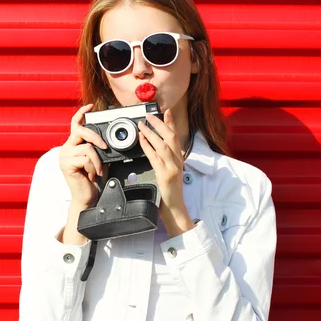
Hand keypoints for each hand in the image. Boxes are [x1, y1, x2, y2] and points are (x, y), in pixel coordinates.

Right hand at [59, 104, 108, 207]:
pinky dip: (94, 166)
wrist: (87, 197)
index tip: (89, 106)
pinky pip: (86, 158)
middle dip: (96, 137)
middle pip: (81, 131)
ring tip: (98, 170)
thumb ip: (99, 148)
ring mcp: (65, 156)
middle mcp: (66, 148)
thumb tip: (108, 140)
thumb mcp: (98, 160)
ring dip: (98, 160)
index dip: (81, 113)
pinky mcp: (67, 164)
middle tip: (105, 147)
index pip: (75, 124)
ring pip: (87, 147)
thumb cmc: (93, 180)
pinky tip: (93, 174)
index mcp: (73, 145)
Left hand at [137, 110, 193, 236]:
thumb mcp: (170, 171)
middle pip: (171, 137)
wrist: (174, 208)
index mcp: (179, 159)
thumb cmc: (169, 191)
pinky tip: (142, 140)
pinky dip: (148, 147)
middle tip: (150, 115)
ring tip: (142, 125)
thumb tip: (155, 146)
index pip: (176, 137)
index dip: (171, 123)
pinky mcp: (165, 175)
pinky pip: (155, 157)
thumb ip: (165, 159)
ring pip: (163, 145)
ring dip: (152, 133)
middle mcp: (178, 161)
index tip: (166, 112)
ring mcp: (172, 168)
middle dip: (160, 124)